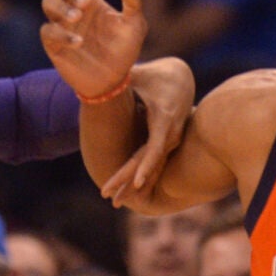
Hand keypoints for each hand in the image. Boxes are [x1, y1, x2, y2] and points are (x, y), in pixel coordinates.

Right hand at [40, 0, 145, 103]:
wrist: (114, 80)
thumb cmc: (124, 50)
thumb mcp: (136, 26)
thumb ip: (134, 4)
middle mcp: (73, 8)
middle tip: (86, 4)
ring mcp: (62, 25)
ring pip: (48, 2)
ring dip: (61, 6)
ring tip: (78, 17)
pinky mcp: (54, 44)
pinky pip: (47, 31)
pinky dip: (61, 34)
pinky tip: (79, 42)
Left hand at [106, 57, 194, 207]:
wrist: (180, 77)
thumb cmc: (156, 75)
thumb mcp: (138, 75)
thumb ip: (119, 77)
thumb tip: (95, 72)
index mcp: (164, 120)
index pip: (155, 148)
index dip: (146, 166)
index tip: (138, 183)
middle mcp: (170, 135)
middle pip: (149, 164)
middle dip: (129, 184)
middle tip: (111, 201)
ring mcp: (170, 142)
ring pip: (151, 168)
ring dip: (133, 186)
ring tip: (115, 202)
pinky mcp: (167, 145)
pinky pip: (153, 165)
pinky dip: (141, 179)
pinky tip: (129, 195)